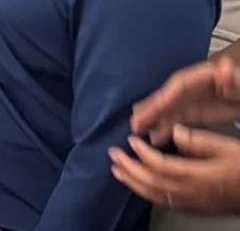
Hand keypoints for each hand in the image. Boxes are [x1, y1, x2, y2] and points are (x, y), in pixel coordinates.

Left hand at [109, 126, 239, 214]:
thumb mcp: (229, 148)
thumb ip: (200, 141)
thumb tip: (173, 131)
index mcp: (197, 175)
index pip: (160, 165)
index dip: (142, 153)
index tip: (130, 139)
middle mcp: (190, 192)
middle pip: (151, 182)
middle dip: (129, 168)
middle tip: (113, 154)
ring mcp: (192, 203)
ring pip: (155, 196)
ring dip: (133, 183)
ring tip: (117, 170)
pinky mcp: (194, 209)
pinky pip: (165, 203)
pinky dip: (147, 194)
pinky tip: (139, 187)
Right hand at [131, 57, 239, 144]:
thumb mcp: (239, 82)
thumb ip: (230, 78)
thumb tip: (224, 66)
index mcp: (200, 76)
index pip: (177, 87)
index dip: (162, 98)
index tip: (148, 109)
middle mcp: (190, 87)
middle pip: (167, 97)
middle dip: (150, 109)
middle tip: (134, 122)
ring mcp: (191, 100)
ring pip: (167, 109)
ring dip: (153, 120)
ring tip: (137, 130)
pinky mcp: (194, 112)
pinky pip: (175, 119)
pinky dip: (164, 127)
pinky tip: (155, 138)